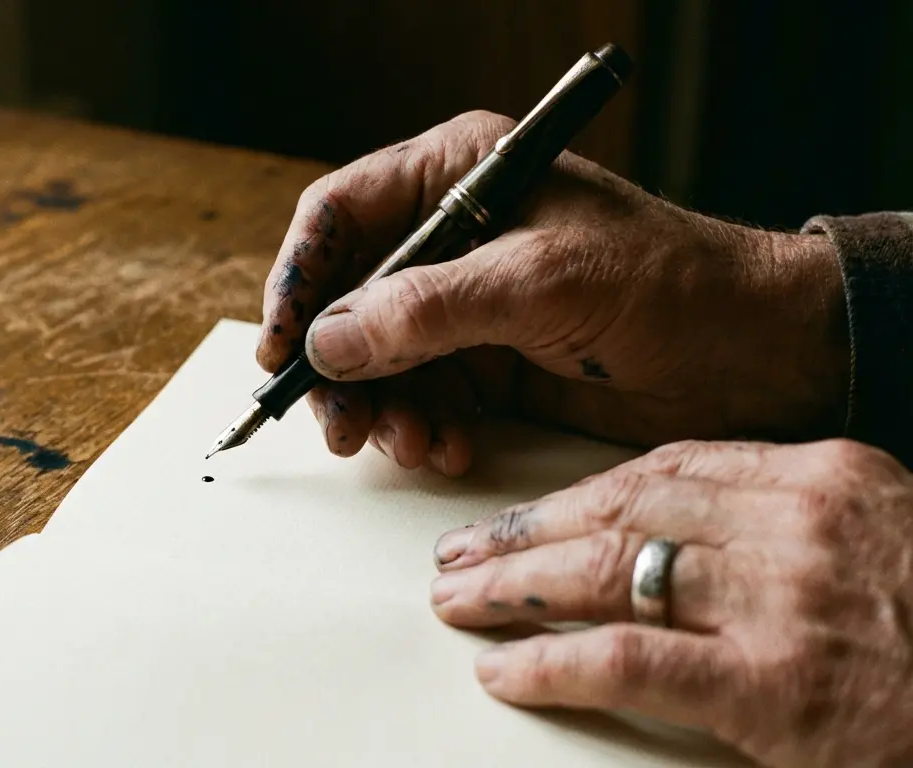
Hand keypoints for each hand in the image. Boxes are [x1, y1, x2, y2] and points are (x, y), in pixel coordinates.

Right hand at [256, 111, 848, 475]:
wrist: (758, 354)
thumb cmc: (670, 285)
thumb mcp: (540, 283)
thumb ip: (426, 309)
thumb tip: (329, 339)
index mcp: (460, 175)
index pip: (340, 215)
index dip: (299, 279)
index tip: (282, 346)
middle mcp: (454, 235)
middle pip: (348, 297)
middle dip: (338, 365)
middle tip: (339, 424)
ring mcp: (470, 303)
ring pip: (380, 358)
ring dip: (381, 408)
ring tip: (408, 442)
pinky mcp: (491, 361)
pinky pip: (424, 396)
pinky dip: (423, 427)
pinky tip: (447, 447)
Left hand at [429, 438, 912, 766]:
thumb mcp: (886, 544)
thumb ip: (787, 529)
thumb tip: (676, 541)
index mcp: (829, 477)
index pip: (666, 468)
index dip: (576, 492)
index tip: (525, 512)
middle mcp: (801, 523)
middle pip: (622, 507)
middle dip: (527, 532)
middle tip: (461, 553)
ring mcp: (787, 602)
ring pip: (610, 571)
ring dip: (517, 586)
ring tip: (459, 600)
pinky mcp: (778, 689)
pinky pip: (628, 661)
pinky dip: (552, 663)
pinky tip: (506, 671)